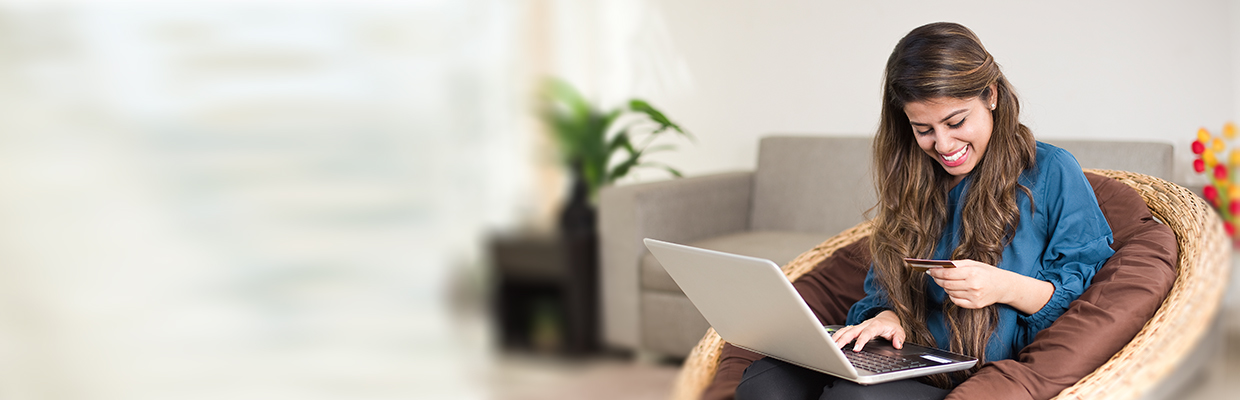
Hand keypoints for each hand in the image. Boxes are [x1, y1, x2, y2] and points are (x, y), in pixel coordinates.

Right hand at [831, 310, 904, 350]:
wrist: (887, 318)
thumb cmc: (891, 326)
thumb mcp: (899, 331)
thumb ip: (899, 338)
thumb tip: (897, 344)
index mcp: (875, 325)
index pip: (867, 333)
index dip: (861, 340)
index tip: (856, 348)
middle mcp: (865, 324)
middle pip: (852, 331)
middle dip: (843, 339)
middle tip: (836, 347)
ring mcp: (859, 326)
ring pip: (845, 330)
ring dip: (837, 337)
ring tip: (831, 345)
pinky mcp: (855, 328)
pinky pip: (844, 330)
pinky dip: (837, 335)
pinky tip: (832, 341)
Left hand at [927, 259, 1052, 313]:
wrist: (1004, 286)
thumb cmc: (987, 272)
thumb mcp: (973, 263)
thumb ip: (957, 264)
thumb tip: (939, 266)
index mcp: (972, 273)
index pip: (947, 274)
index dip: (936, 272)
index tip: (930, 270)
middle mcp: (972, 286)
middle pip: (946, 284)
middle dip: (937, 279)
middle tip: (934, 275)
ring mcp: (973, 297)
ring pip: (949, 292)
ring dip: (945, 286)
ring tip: (947, 281)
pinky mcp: (975, 305)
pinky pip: (956, 301)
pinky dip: (952, 295)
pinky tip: (955, 290)